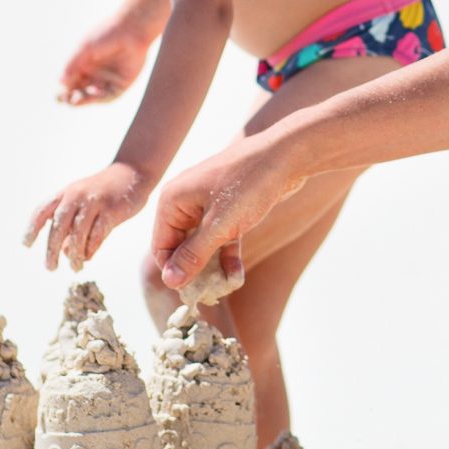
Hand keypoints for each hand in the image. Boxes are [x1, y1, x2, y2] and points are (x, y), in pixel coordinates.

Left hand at [26, 161, 152, 270]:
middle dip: (51, 249)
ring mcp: (94, 202)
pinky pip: (97, 234)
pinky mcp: (112, 210)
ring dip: (74, 254)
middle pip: (58, 226)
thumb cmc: (104, 191)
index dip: (32, 229)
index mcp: (66, 193)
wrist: (132, 172)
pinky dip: (90, 249)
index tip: (26, 245)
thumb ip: (71, 225)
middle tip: (50, 268)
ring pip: (78, 233)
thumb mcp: (83, 203)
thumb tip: (63, 252)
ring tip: (74, 268)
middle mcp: (76, 196)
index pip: (42, 211)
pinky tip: (87, 258)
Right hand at [58, 21, 153, 106]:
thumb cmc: (106, 34)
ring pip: (91, 97)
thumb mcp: (85, 49)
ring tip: (75, 99)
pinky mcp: (121, 84)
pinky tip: (92, 92)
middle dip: (70, 98)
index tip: (58, 93)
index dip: (62, 90)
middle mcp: (93, 75)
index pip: (69, 83)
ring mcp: (107, 80)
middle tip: (64, 98)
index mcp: (82, 65)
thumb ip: (72, 65)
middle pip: (78, 92)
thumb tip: (60, 82)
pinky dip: (99, 97)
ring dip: (82, 100)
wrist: (131, 29)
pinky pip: (108, 96)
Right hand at [149, 135, 301, 296]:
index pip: (161, 246)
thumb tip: (169, 281)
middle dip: (196, 271)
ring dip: (214, 267)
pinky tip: (237, 276)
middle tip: (211, 292)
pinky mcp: (229, 209)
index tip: (191, 292)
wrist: (287, 156)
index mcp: (172, 200)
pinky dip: (228, 256)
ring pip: (203, 245)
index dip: (174, 271)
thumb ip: (193, 255)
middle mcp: (185, 201)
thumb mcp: (219, 225)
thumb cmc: (249, 185)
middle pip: (181, 247)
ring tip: (227, 286)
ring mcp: (208, 205)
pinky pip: (221, 239)